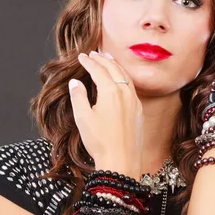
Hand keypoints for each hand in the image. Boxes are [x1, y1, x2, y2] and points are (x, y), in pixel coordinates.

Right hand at [68, 51, 143, 177]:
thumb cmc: (101, 142)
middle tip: (94, 53)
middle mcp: (125, 93)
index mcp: (111, 92)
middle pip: (114, 69)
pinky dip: (124, 78)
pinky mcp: (139, 111)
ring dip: (116, 66)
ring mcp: (134, 102)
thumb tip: (76, 82)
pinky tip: (120, 81)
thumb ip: (79, 97)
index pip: (98, 70)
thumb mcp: (83, 118)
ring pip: (125, 77)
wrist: (122, 161)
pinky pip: (132, 88)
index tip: (81, 56)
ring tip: (108, 60)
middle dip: (103, 59)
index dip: (89, 62)